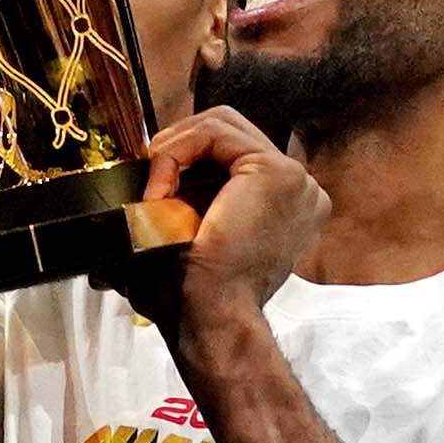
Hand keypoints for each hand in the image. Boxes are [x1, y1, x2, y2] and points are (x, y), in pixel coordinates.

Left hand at [121, 109, 330, 335]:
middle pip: (231, 131)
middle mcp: (300, 188)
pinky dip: (177, 152)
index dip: (190, 156)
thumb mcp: (190, 238)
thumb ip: (183, 207)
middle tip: (150, 179)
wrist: (210, 317)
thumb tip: (143, 197)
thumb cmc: (194, 293)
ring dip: (175, 150)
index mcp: (287, 205)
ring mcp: (295, 178)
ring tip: (154, 191)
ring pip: (222, 125)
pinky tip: (161, 191)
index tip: (156, 186)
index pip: (235, 152)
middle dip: (182, 145)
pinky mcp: (276, 172)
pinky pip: (214, 132)